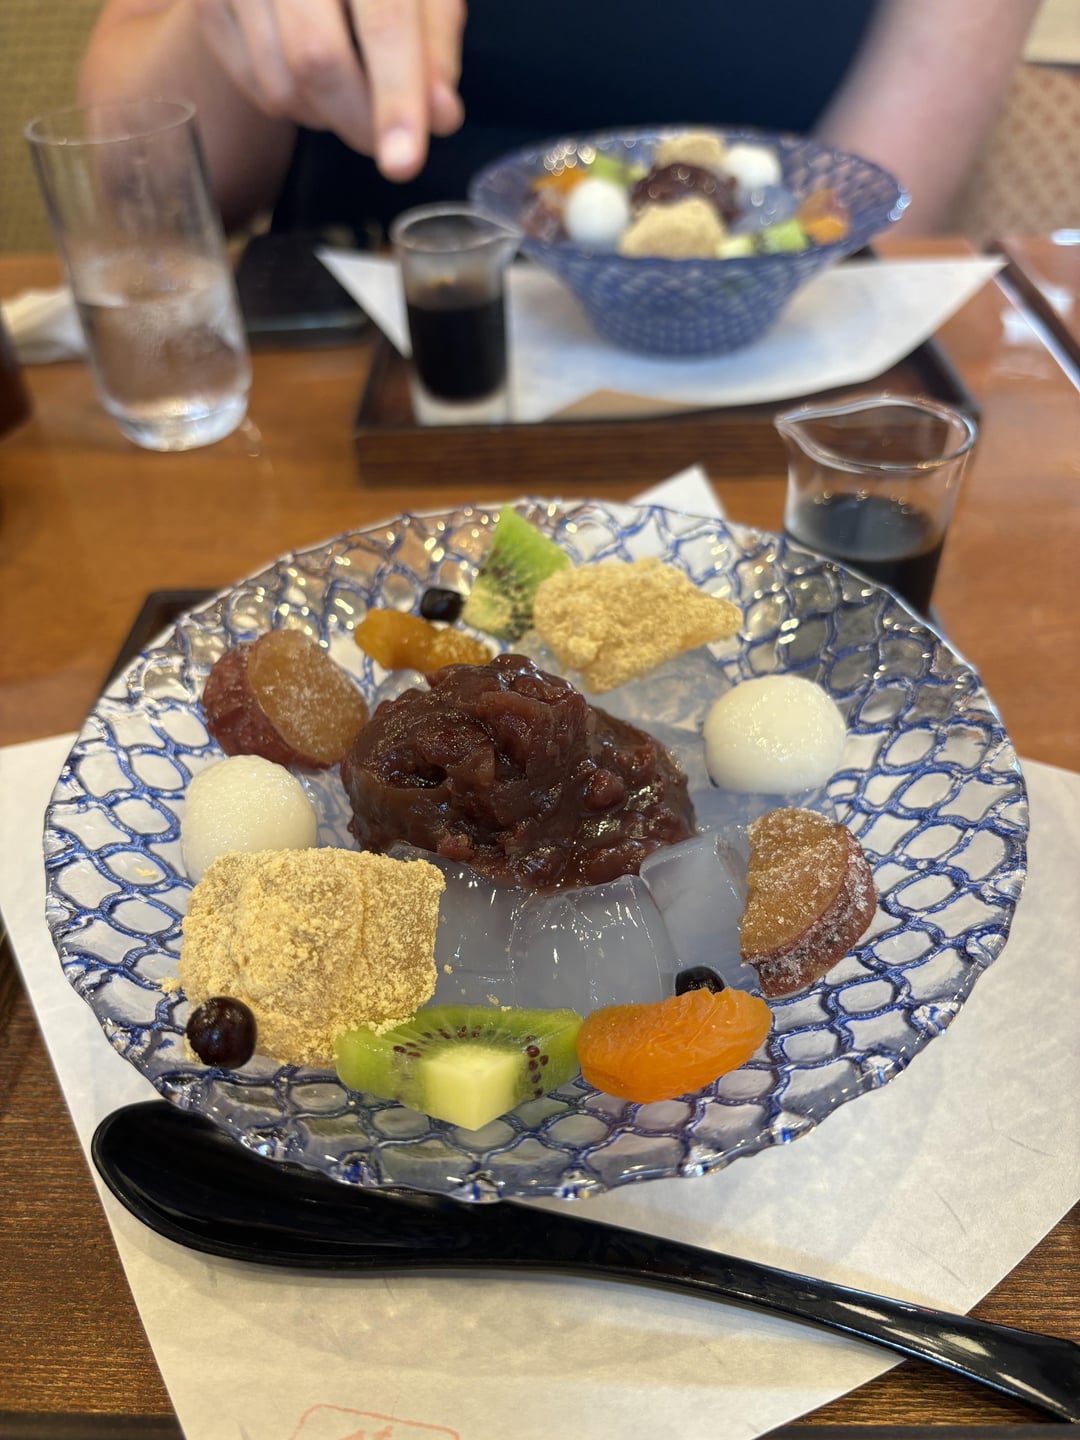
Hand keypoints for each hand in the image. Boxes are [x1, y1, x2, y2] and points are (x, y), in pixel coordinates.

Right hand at [191, 0, 465, 179]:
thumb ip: (437, 46)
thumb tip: (441, 116)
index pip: (382, 23)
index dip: (396, 98)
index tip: (403, 165)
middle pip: (316, 61)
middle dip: (361, 121)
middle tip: (394, 147)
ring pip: (283, 86)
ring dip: (329, 115)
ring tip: (353, 86)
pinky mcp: (208, 3)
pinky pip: (256, 87)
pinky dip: (297, 104)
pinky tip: (313, 75)